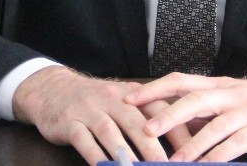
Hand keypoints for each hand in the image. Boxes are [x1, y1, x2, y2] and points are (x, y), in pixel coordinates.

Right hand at [12, 65, 177, 164]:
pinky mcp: (70, 122)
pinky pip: (84, 141)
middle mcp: (112, 99)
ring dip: (125, 154)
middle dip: (154, 147)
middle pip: (137, 123)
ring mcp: (90, 110)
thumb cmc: (96, 101)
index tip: (193, 151)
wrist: (53, 89)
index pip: (160, 110)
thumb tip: (181, 141)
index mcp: (131, 94)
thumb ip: (147, 118)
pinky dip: (96, 157)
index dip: (177, 130)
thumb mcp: (123, 102)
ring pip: (111, 132)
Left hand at [123, 71, 246, 161]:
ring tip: (172, 161)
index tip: (128, 98)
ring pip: (213, 125)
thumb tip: (173, 121)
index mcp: (219, 85)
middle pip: (193, 99)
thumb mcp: (233, 100)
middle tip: (144, 129)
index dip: (154, 89)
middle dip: (166, 114)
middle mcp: (230, 93)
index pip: (180, 81)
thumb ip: (207, 109)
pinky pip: (237, 143)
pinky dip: (219, 156)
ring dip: (191, 145)